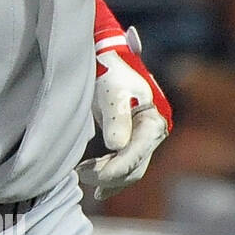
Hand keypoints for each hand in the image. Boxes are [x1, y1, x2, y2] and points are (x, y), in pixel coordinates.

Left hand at [77, 27, 171, 200]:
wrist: (109, 56)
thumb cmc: (110, 70)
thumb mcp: (113, 92)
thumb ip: (116, 119)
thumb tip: (116, 147)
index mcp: (154, 122)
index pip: (134, 157)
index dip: (112, 171)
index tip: (86, 175)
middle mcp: (153, 132)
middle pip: (134, 167)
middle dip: (108, 178)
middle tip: (80, 176)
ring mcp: (144, 135)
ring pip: (130, 168)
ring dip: (108, 178)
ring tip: (82, 176)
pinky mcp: (132, 136)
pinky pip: (123, 162)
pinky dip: (108, 171)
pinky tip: (89, 174)